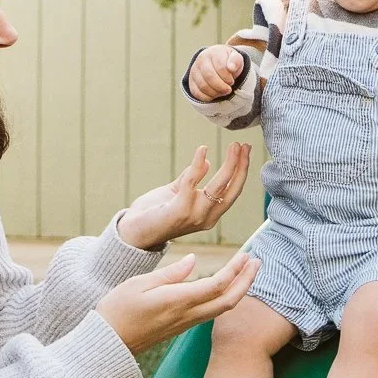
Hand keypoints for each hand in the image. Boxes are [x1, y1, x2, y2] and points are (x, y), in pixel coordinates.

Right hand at [96, 250, 260, 354]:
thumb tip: (194, 261)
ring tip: (247, 271)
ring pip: (222, 309)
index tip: (246, 255)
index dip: (235, 270)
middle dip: (247, 281)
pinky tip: (226, 287)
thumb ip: (170, 273)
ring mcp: (184, 324)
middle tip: (258, 261)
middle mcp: (186, 315)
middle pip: (228, 301)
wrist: (106, 343)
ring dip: (239, 289)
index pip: (216, 285)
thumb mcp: (139, 284)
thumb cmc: (117, 310)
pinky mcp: (180, 327)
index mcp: (177, 301)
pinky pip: (210, 313)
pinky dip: (225, 298)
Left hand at [117, 143, 252, 249]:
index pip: (232, 191)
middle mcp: (207, 218)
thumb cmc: (154, 213)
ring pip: (218, 187)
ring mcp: (194, 216)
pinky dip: (198, 165)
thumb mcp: (177, 192)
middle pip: (231, 190)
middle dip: (241, 166)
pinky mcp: (179, 211)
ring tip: (234, 146)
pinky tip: (202, 150)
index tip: (245, 151)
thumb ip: (191, 179)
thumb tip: (206, 162)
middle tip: (245, 145)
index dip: (241, 171)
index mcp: (209, 215)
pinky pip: (192, 184)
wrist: (133, 232)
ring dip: (229, 165)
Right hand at [186, 45, 246, 101]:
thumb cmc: (227, 62)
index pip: (220, 68)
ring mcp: (194, 70)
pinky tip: (214, 95)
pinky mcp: (191, 81)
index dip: (228, 78)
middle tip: (228, 89)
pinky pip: (196, 92)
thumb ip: (235, 61)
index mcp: (213, 53)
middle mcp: (201, 60)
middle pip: (209, 77)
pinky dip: (207, 97)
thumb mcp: (235, 58)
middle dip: (221, 87)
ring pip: (203, 86)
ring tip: (222, 92)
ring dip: (215, 93)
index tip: (232, 81)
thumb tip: (231, 68)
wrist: (216, 62)